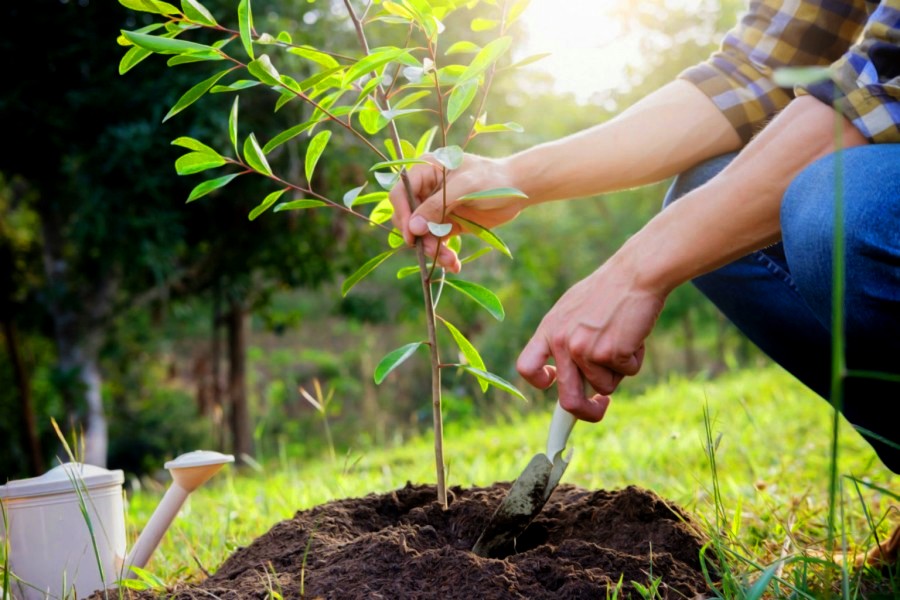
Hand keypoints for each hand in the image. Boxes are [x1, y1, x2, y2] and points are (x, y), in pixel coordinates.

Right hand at [388, 153, 526, 271]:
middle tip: (433, 251)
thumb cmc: (492, 179)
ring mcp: (436, 209)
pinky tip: (454, 264)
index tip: (411, 235)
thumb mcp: (465, 188)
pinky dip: (443, 254)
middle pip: (409, 218)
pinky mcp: (447, 224)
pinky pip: (437, 242)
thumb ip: (437, 206)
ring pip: (422, 234)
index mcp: (426, 171)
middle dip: (420, 237)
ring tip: (450, 261)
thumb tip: (413, 228)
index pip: (401, 193)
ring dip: (433, 250)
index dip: (403, 214)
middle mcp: (426, 190)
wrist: (517, 190)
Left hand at [516, 254, 665, 420]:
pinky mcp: (611, 353)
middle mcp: (563, 343)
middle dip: (586, 413)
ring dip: (619, 370)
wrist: (635, 274)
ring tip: (624, 337)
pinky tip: (634, 334)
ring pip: (605, 385)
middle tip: (600, 408)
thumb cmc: (608, 291)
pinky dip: (635, 359)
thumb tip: (569, 376)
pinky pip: (628, 373)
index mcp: (549, 330)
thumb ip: (566, 338)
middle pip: (568, 399)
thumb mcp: (573, 310)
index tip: (554, 384)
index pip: (527, 367)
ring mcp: (586, 350)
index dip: (539, 382)